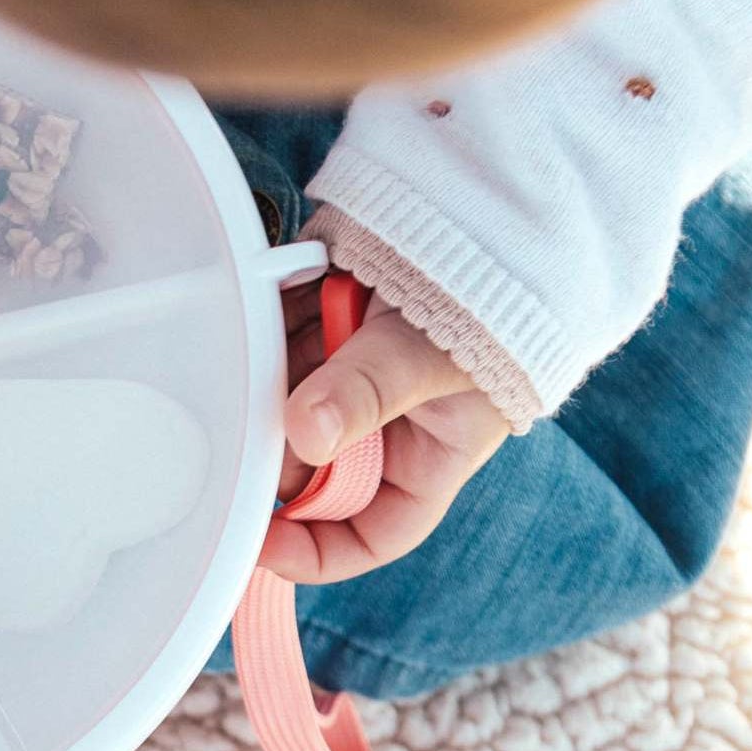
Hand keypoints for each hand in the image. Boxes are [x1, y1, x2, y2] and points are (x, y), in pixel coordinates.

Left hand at [262, 285, 509, 583]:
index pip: (367, 533)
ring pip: (280, 410)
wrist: (491, 198)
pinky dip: (264, 333)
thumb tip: (305, 431)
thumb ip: (370, 391)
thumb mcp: (434, 355)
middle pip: (306, 472)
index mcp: (425, 459)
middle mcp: (380, 427)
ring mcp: (345, 377)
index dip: (313, 551)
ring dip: (265, 386)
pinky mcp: (319, 326)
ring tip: (270, 349)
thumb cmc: (498, 292)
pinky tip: (270, 309)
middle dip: (277, 452)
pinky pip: (274, 346)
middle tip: (254, 423)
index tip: (261, 543)